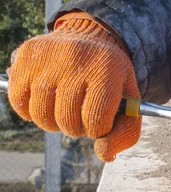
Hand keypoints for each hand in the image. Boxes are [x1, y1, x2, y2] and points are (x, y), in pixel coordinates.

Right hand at [8, 17, 140, 161]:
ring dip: (54, 122)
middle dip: (77, 127)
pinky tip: (46, 101)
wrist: (90, 37)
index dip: (98, 130)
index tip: (100, 121)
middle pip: (68, 121)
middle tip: (82, 114)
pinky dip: (31, 112)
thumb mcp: (130, 99)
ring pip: (42, 116)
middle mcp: (75, 59)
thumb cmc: (111, 78)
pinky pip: (19, 103)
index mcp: (107, 69)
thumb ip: (126, 132)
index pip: (96, 120)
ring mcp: (47, 59)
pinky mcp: (24, 59)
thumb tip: (105, 154)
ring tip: (64, 109)